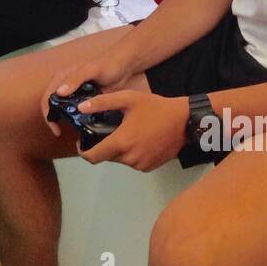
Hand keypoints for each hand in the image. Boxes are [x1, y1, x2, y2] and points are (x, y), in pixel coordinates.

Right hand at [41, 48, 136, 136]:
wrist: (126, 67)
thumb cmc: (108, 63)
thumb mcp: (90, 69)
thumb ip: (75, 79)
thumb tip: (60, 92)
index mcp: (62, 77)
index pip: (48, 97)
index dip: (48, 113)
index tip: (55, 126)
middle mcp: (66, 87)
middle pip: (54, 106)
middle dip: (55, 119)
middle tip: (60, 131)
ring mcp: (77, 95)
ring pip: (65, 111)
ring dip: (66, 121)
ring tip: (72, 132)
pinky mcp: (87, 102)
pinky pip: (79, 114)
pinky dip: (79, 121)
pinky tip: (84, 127)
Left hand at [74, 91, 189, 170]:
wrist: (184, 121)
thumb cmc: (156, 108)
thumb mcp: (128, 98)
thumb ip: (102, 103)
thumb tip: (81, 107)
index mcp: (121, 142)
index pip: (93, 157)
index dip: (83, 152)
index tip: (81, 144)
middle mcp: (129, 158)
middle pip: (107, 157)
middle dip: (104, 146)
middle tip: (109, 131)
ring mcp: (141, 164)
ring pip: (120, 160)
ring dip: (119, 150)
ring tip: (127, 132)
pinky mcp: (150, 167)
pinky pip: (133, 162)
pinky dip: (131, 154)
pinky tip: (139, 139)